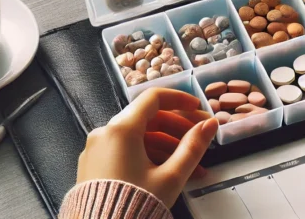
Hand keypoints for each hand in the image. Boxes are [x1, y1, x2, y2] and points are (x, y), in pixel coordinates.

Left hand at [76, 88, 217, 205]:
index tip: (197, 108)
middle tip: (200, 137)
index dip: (179, 99)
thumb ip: (193, 147)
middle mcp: (104, 133)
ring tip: (191, 165)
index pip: (153, 98)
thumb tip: (210, 125)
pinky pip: (124, 151)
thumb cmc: (135, 206)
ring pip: (137, 137)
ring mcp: (96, 150)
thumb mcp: (170, 177)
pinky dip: (147, 155)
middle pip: (147, 119)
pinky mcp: (93, 166)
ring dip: (166, 146)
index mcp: (121, 129)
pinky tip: (168, 172)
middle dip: (177, 128)